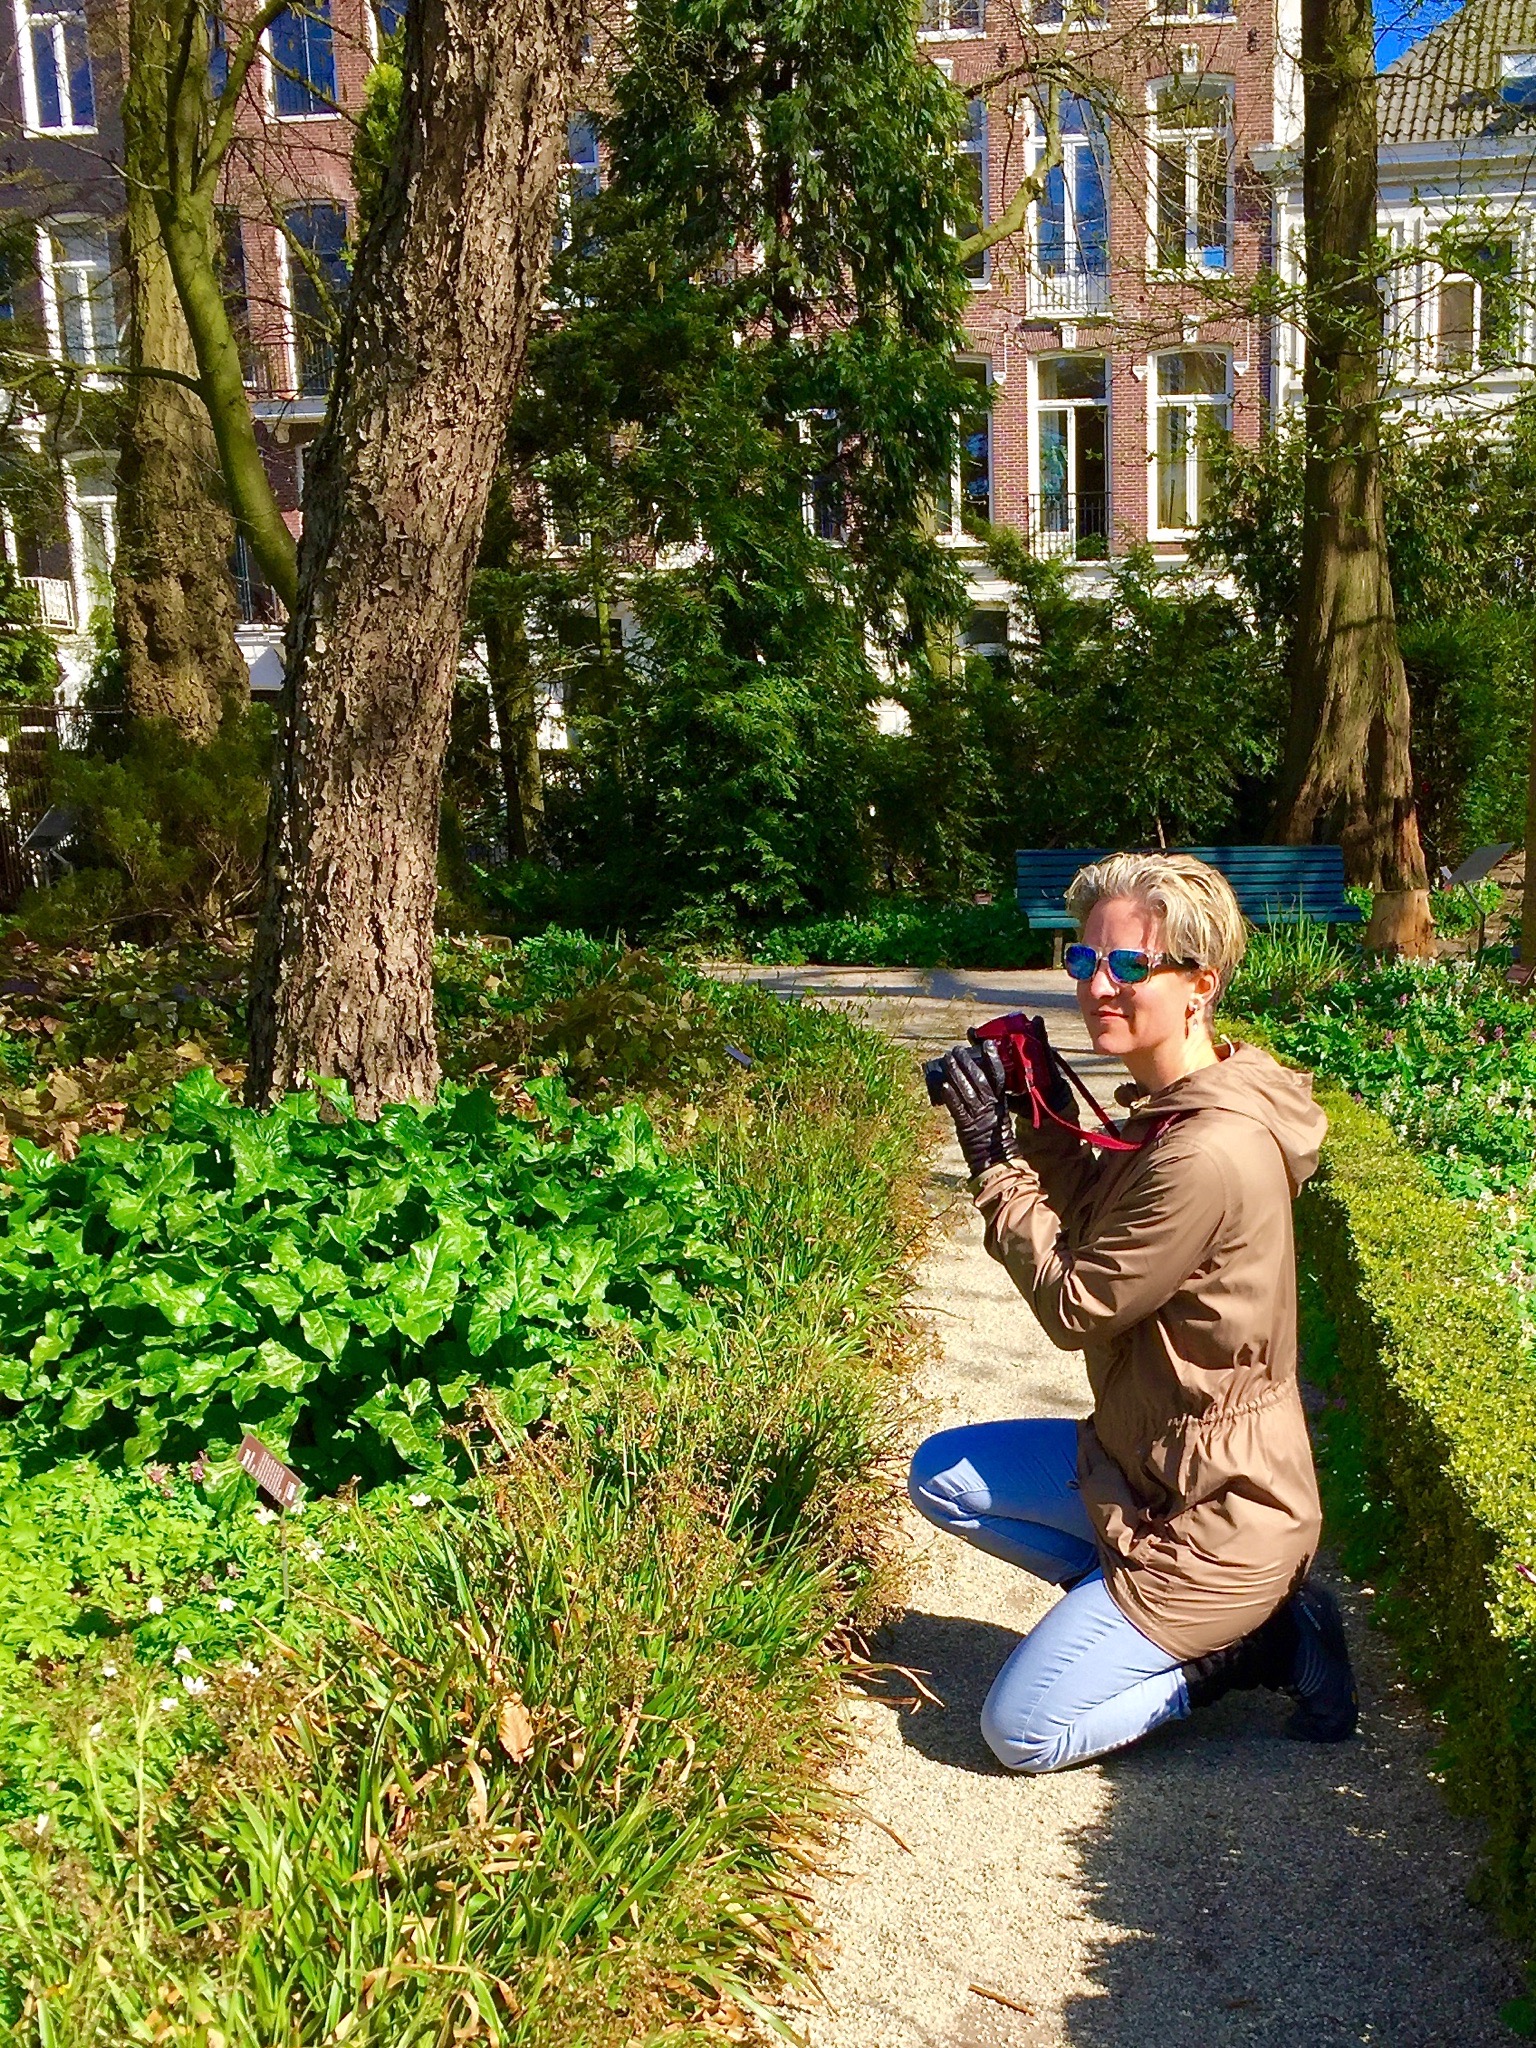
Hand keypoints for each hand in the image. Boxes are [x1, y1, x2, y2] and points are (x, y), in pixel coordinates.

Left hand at [936, 1042, 1021, 1178]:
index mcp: (999, 1101)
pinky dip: (951, 1096)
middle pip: (978, 1078)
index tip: (987, 1044)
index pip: (997, 1076)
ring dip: (955, 1072)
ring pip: (966, 1089)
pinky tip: (944, 1084)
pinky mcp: (966, 1126)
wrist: (995, 1160)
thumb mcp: (999, 1115)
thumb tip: (978, 1082)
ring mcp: (978, 1115)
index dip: (992, 1059)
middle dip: (966, 1062)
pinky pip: (957, 1108)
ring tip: (947, 1059)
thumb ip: (992, 1099)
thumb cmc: (996, 1139)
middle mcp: (989, 1105)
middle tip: (956, 1049)